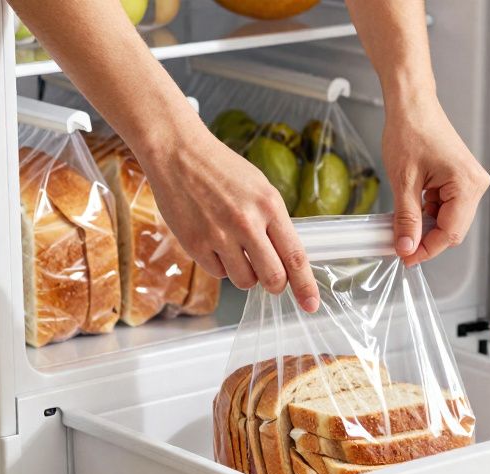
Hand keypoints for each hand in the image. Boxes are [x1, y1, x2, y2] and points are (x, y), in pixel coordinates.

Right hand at [137, 127, 319, 311]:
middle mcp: (246, 222)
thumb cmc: (221, 169)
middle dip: (275, 285)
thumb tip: (287, 260)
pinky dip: (220, 265)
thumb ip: (274, 223)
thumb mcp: (259, 188)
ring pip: (244, 281)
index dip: (305, 285)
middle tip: (271, 279)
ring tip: (237, 249)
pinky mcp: (195, 244)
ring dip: (246, 274)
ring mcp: (219, 235)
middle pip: (273, 278)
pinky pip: (218, 273)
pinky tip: (214, 241)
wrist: (178, 153)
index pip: (295, 256)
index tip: (311, 304)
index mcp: (269, 205)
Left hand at [383, 97, 489, 266]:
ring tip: (402, 224)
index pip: (451, 233)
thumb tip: (406, 248)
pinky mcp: (460, 180)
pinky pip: (446, 208)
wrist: (412, 104)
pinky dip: (428, 214)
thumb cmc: (410, 130)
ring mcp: (469, 182)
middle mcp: (475, 184)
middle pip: (453, 230)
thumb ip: (407, 219)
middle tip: (399, 246)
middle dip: (426, 240)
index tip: (405, 258)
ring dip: (425, 227)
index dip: (427, 250)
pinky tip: (411, 210)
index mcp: (467, 184)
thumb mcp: (403, 181)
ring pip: (448, 221)